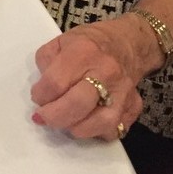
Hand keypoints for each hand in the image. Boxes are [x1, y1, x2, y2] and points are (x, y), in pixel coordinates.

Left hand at [30, 19, 144, 140]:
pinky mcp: (135, 106)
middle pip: (78, 104)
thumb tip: (42, 91)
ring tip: (65, 122)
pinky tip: (86, 122)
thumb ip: (46, 62)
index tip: (37, 97)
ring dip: (76, 128)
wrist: (127, 43)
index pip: (56, 82)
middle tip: (43, 118)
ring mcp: (123, 91)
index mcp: (83, 51)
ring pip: (100, 123)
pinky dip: (97, 132)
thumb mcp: (61, 41)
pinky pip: (115, 130)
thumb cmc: (89, 43)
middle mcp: (106, 71)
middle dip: (54, 117)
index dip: (41, 95)